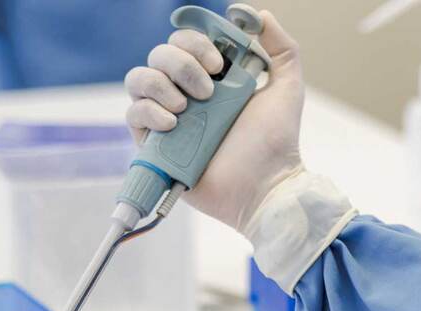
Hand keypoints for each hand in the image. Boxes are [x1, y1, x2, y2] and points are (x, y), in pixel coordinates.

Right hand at [125, 10, 305, 232]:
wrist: (265, 184)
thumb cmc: (276, 141)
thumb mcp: (287, 85)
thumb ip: (280, 45)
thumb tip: (255, 14)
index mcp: (211, 76)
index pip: (184, 40)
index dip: (195, 42)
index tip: (219, 64)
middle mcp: (185, 93)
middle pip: (159, 55)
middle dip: (181, 64)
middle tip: (208, 91)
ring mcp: (168, 118)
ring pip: (138, 79)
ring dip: (160, 84)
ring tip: (187, 107)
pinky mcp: (155, 146)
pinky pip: (133, 113)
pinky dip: (150, 112)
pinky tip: (174, 123)